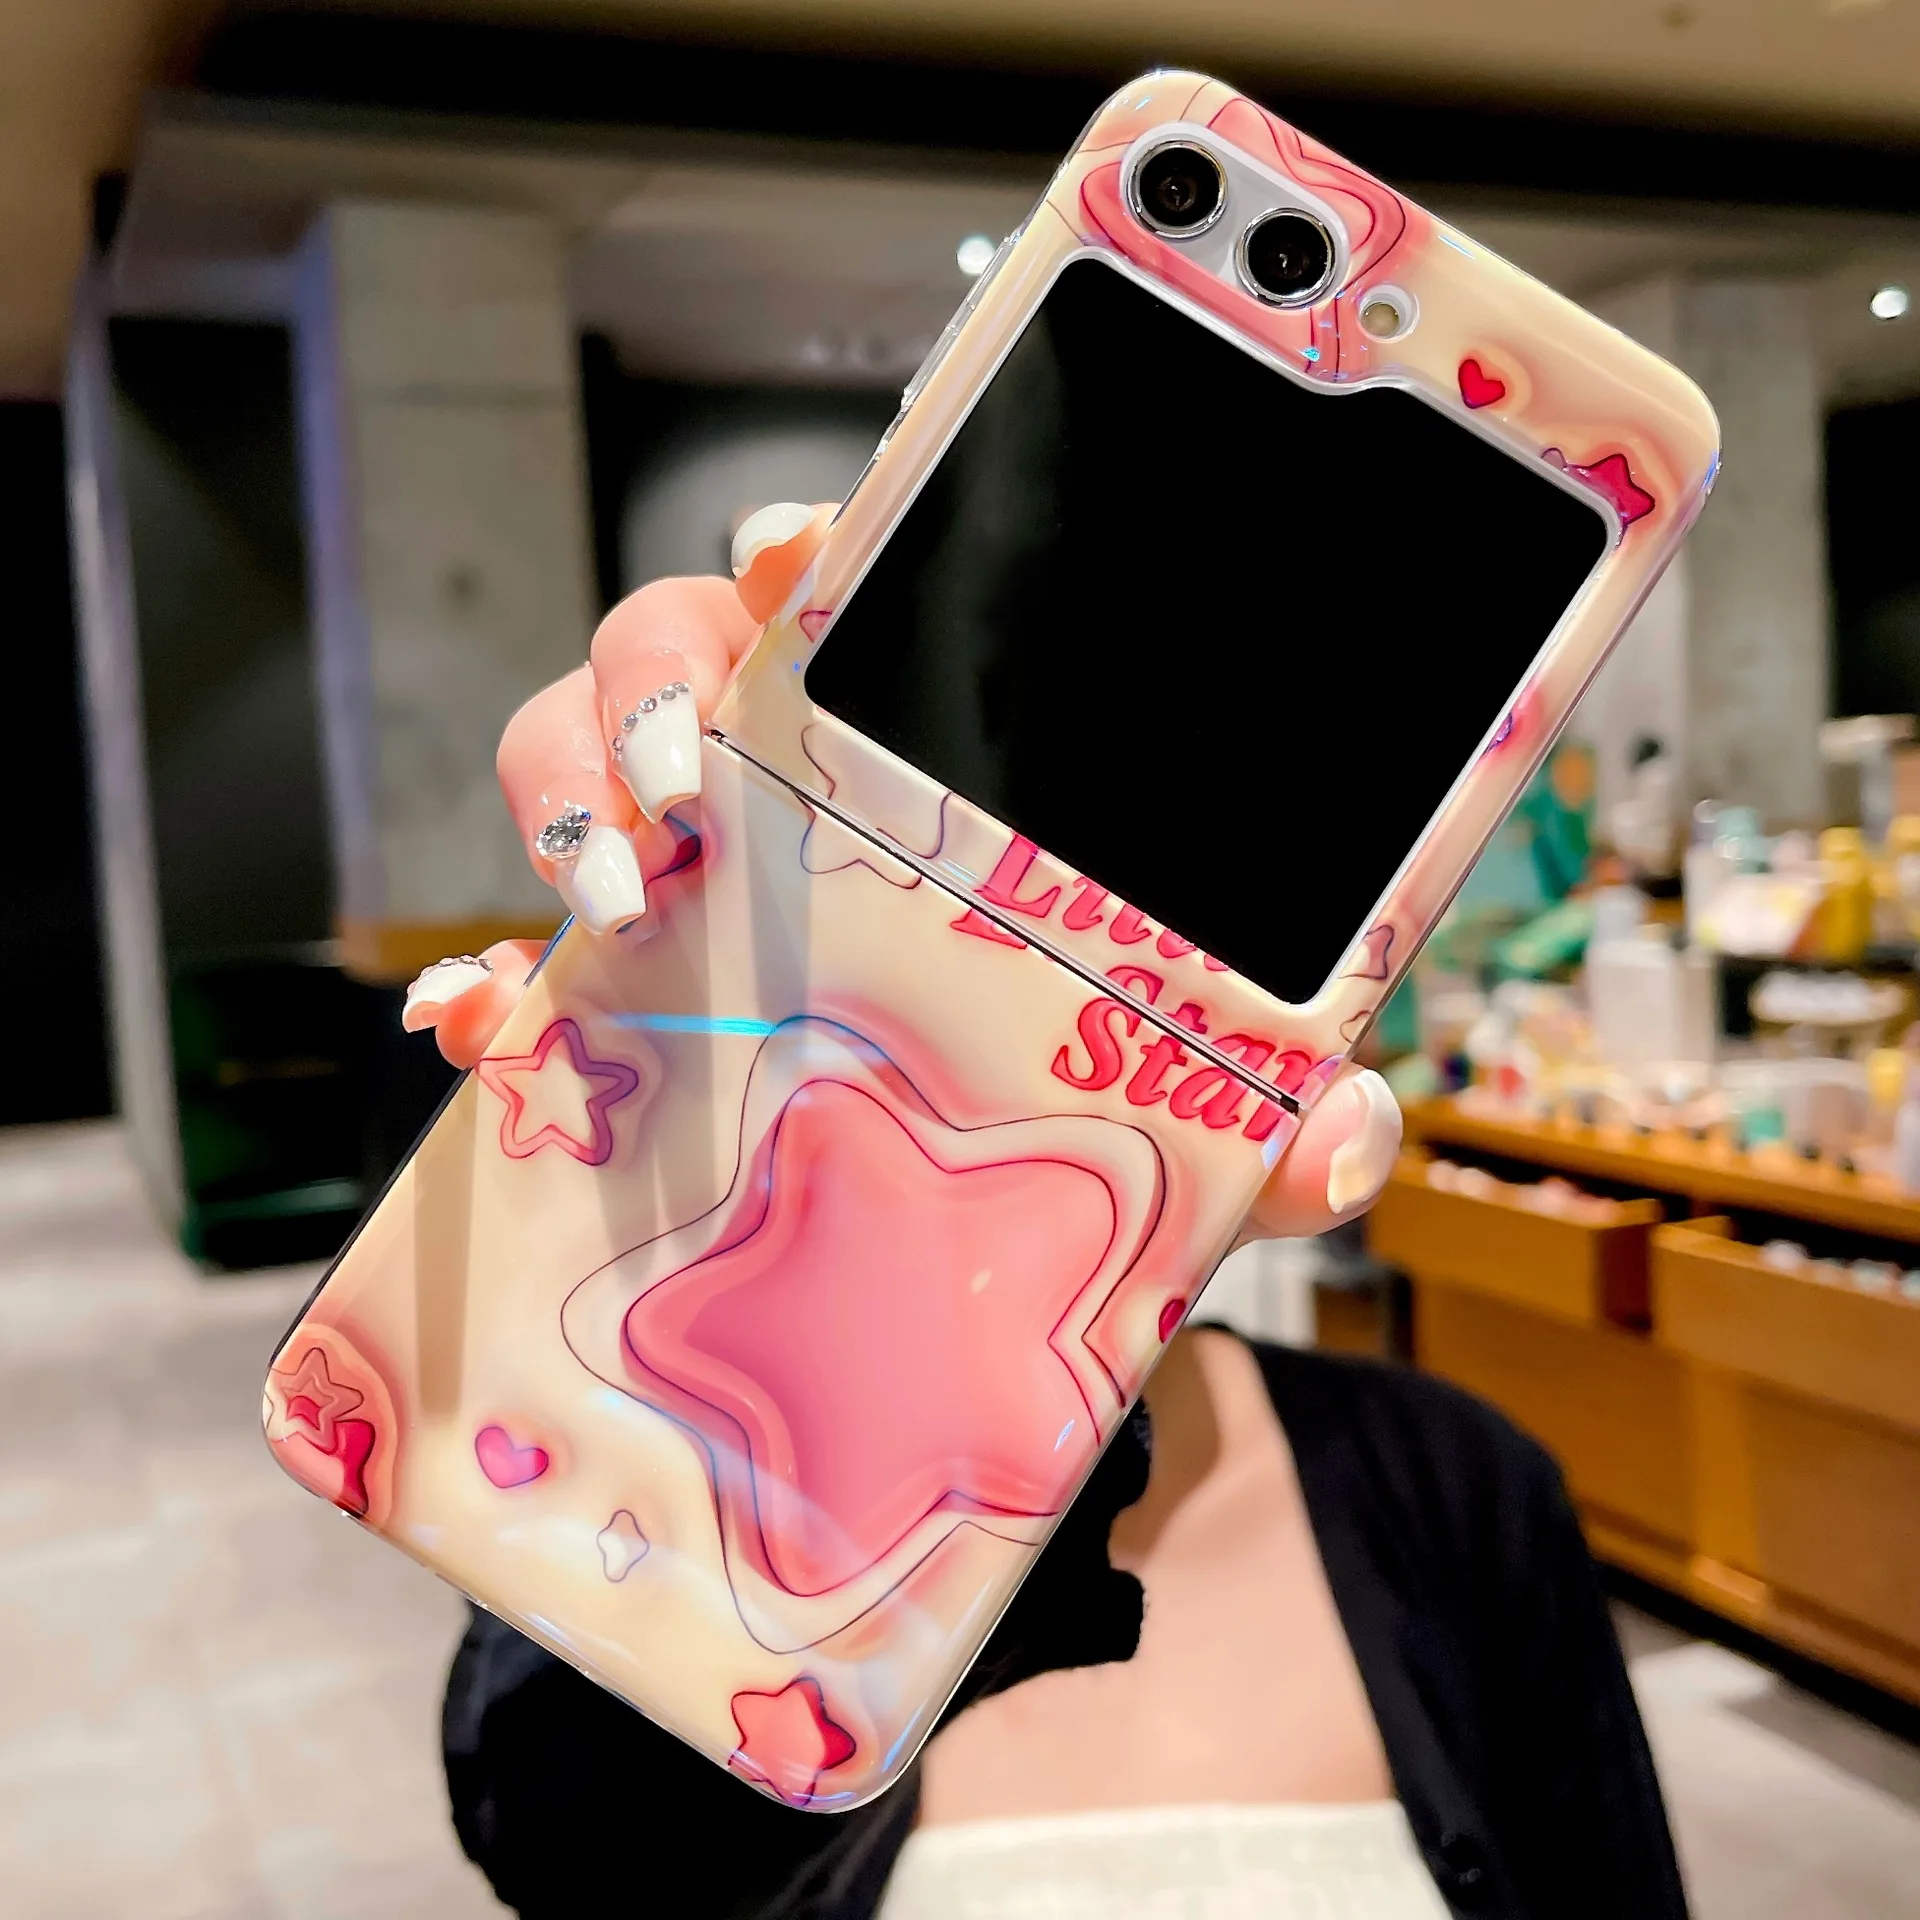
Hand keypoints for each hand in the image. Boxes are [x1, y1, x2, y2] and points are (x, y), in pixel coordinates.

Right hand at [402, 502, 1400, 1235]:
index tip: (809, 560)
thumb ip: (1277, 1116)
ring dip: (563, 788)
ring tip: (618, 890)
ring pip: (573, 741)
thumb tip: (1334, 1136)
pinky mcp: (614, 976)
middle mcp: (784, 761)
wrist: (978, 1226)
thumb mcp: (1198, 1103)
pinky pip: (511, 943)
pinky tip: (481, 1035)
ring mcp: (686, 858)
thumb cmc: (1086, 1095)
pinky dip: (482, 983)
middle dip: (658, 673)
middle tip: (695, 773)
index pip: (855, 587)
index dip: (814, 549)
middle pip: (678, 633)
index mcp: (920, 735)